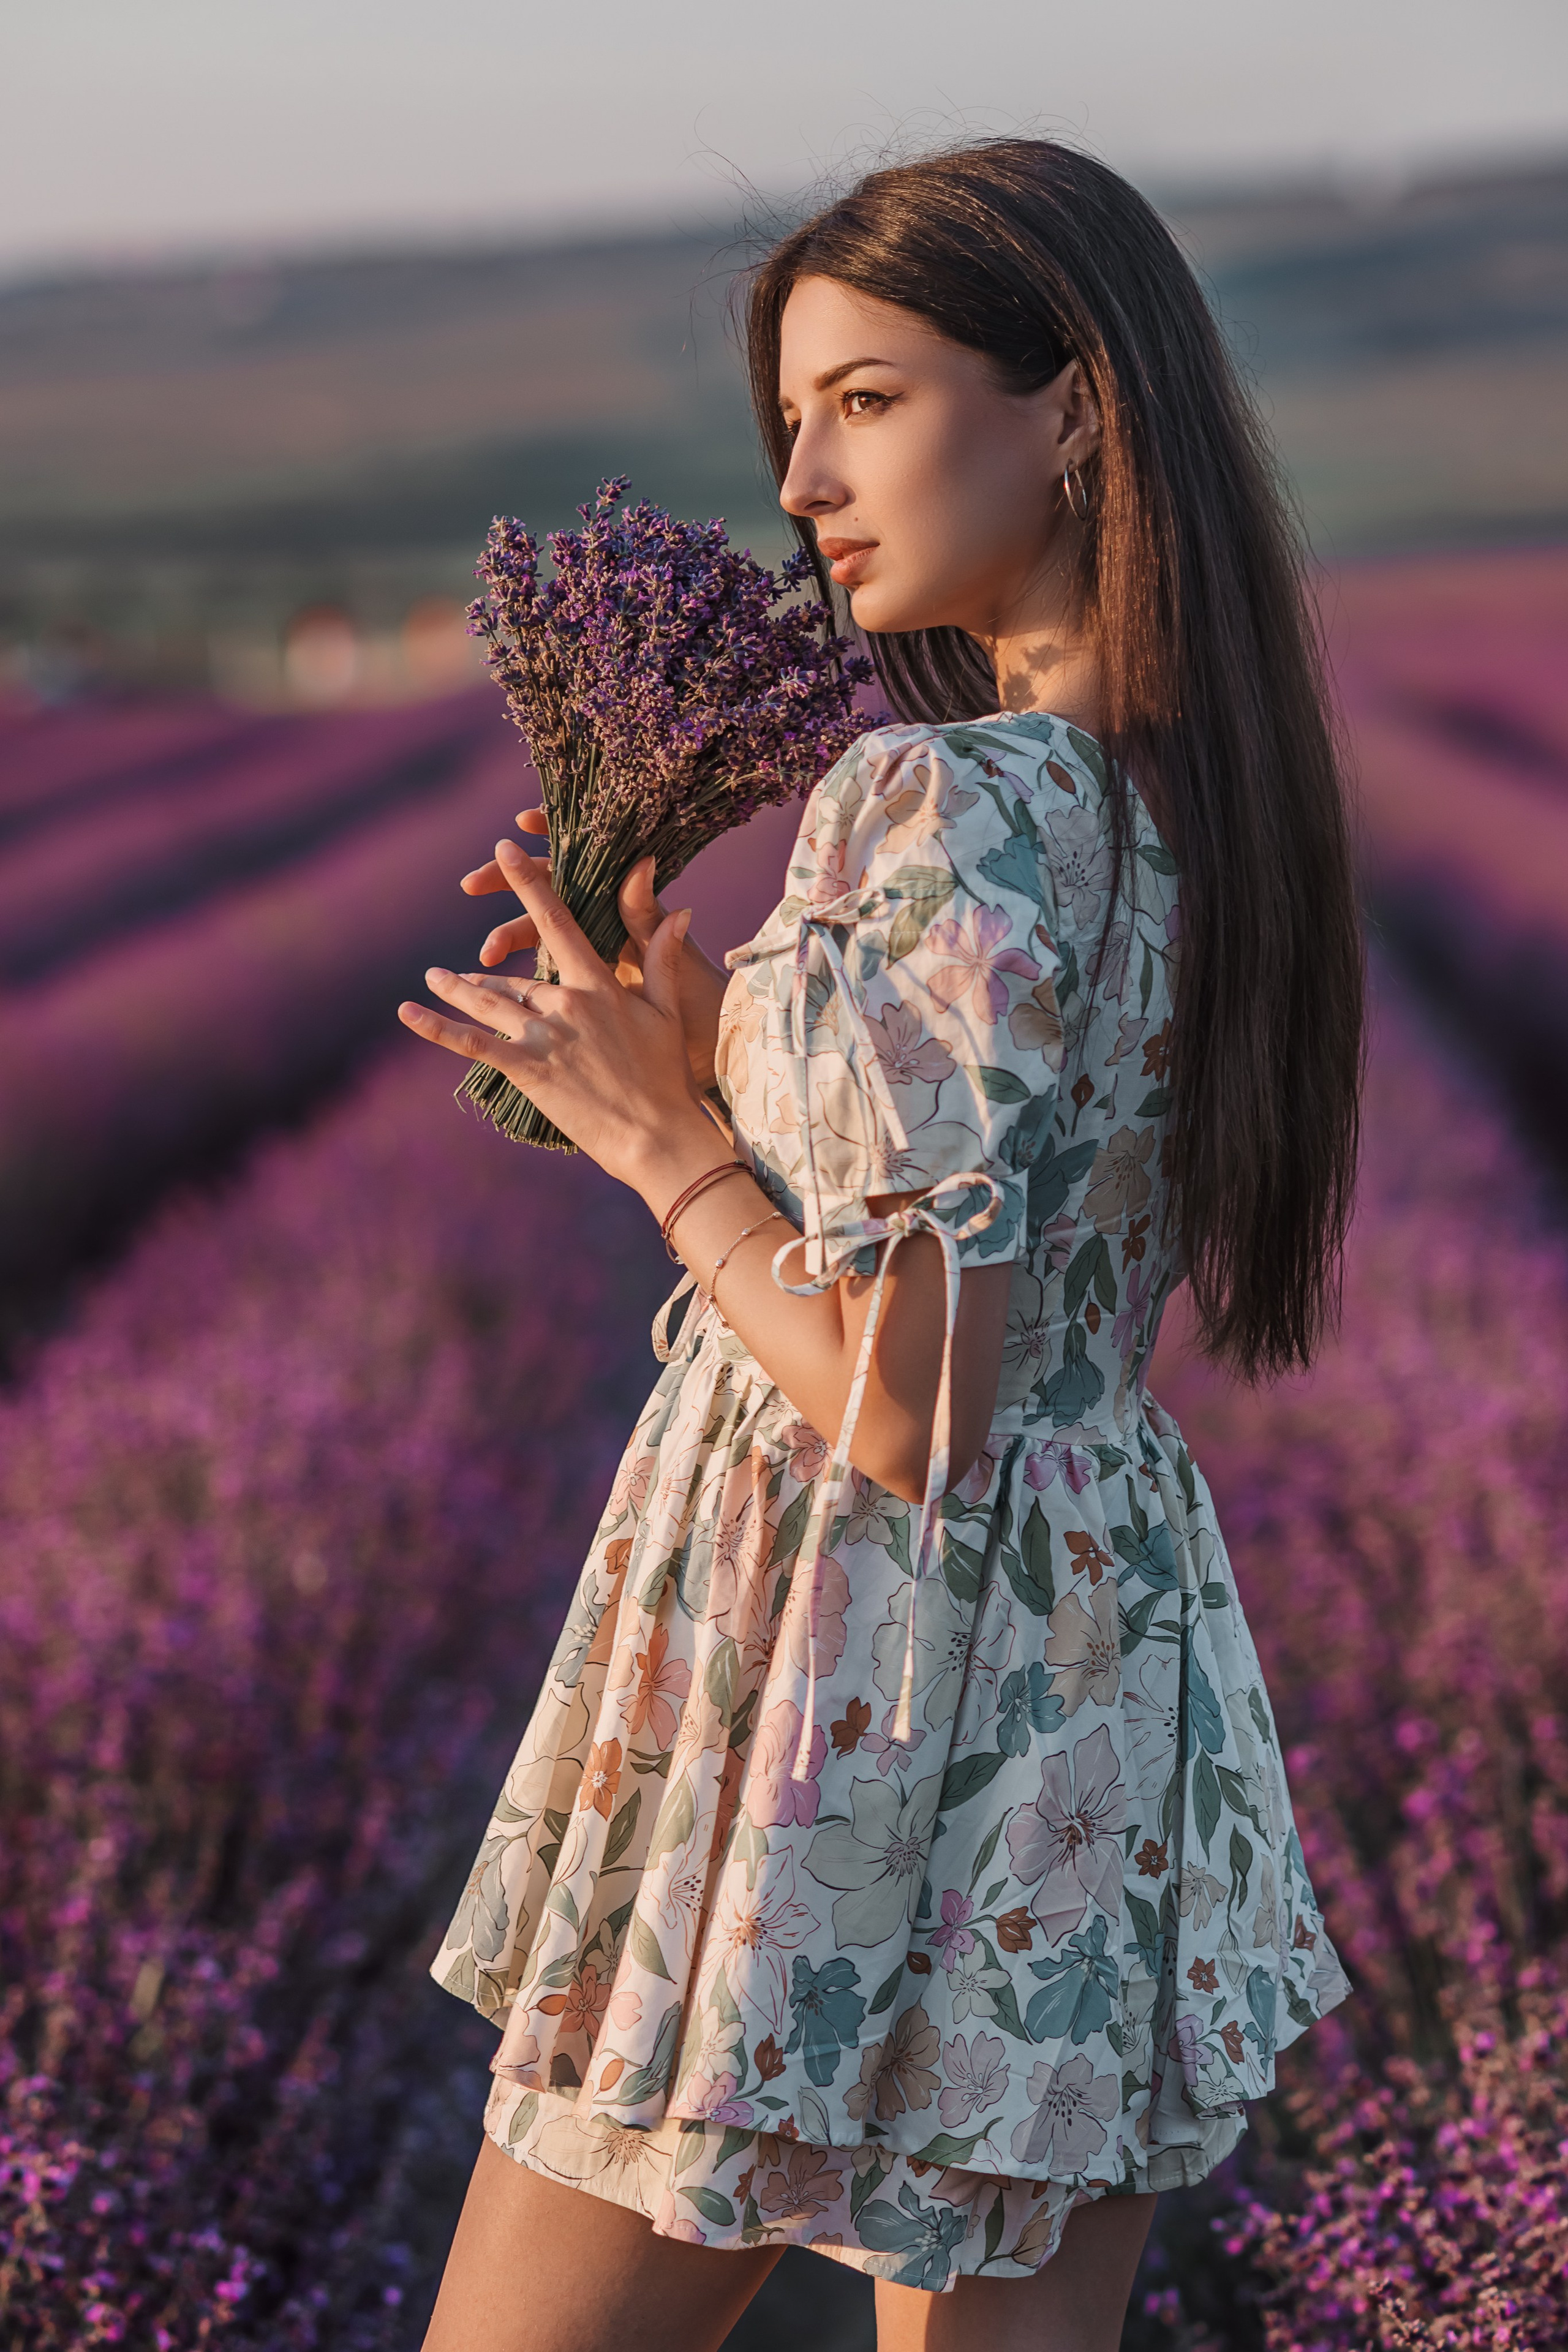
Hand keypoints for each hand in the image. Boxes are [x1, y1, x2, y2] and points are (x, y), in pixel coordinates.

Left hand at [401, 838, 723, 1205]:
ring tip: (433, 978)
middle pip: (516, 977)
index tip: (504, 849)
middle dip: (490, 973)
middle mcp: (565, 1003)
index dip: (528, 882)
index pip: (557, 921)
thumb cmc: (666, 1076)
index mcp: (597, 984)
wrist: (655, 1135)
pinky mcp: (526, 1069)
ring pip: (489, 1002)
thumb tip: (683, 909)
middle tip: (465, 969)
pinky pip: (473, 1043)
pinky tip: (409, 1014)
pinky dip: (437, 1028)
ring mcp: (543, 1036)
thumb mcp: (666, 1012)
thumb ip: (663, 958)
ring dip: (457, 990)